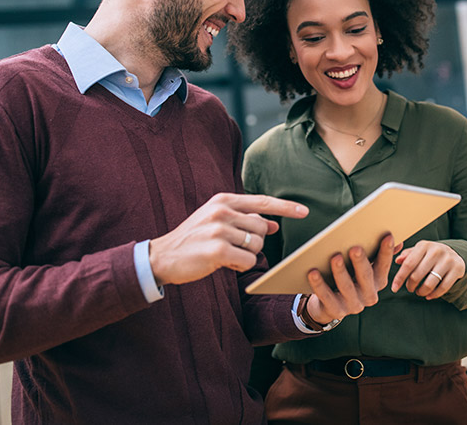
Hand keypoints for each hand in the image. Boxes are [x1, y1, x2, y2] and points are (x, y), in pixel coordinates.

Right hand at [149, 193, 307, 285]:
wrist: (162, 257)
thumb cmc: (194, 240)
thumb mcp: (218, 223)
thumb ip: (245, 220)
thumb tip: (273, 223)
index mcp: (223, 200)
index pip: (262, 201)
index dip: (285, 207)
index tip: (304, 211)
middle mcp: (222, 211)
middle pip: (261, 228)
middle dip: (255, 242)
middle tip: (235, 248)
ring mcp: (219, 230)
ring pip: (256, 245)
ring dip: (246, 255)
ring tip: (226, 255)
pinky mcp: (217, 250)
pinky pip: (248, 260)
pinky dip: (240, 265)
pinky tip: (224, 264)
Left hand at [304, 235, 397, 325]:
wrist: (329, 305)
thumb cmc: (349, 277)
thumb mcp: (364, 267)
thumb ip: (378, 254)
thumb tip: (397, 239)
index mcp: (378, 281)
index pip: (384, 265)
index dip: (386, 252)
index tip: (387, 236)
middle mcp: (369, 295)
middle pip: (365, 276)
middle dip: (361, 262)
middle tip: (355, 248)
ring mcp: (353, 305)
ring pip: (346, 287)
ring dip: (340, 272)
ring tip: (335, 257)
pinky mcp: (336, 311)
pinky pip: (326, 297)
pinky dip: (319, 284)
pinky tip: (313, 272)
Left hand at [390, 240, 465, 299]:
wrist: (454, 254)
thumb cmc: (430, 254)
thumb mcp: (419, 251)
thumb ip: (407, 255)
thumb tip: (397, 260)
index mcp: (424, 245)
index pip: (408, 264)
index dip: (400, 278)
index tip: (394, 288)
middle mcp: (436, 251)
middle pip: (417, 275)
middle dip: (410, 286)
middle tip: (410, 288)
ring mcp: (448, 260)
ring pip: (430, 284)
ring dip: (421, 292)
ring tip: (419, 292)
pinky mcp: (457, 269)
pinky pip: (443, 288)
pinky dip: (434, 295)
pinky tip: (429, 295)